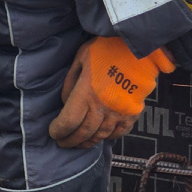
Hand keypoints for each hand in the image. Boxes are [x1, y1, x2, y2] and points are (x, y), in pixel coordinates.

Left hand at [49, 36, 173, 149]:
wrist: (138, 48)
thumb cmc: (106, 50)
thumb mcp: (80, 60)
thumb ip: (70, 83)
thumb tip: (66, 103)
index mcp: (86, 94)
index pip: (68, 122)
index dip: (59, 131)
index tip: (53, 132)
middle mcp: (102, 108)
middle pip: (83, 133)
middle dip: (70, 141)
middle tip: (62, 143)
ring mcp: (119, 113)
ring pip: (100, 135)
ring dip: (87, 142)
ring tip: (78, 143)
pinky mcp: (133, 113)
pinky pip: (119, 132)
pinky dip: (108, 137)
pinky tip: (100, 136)